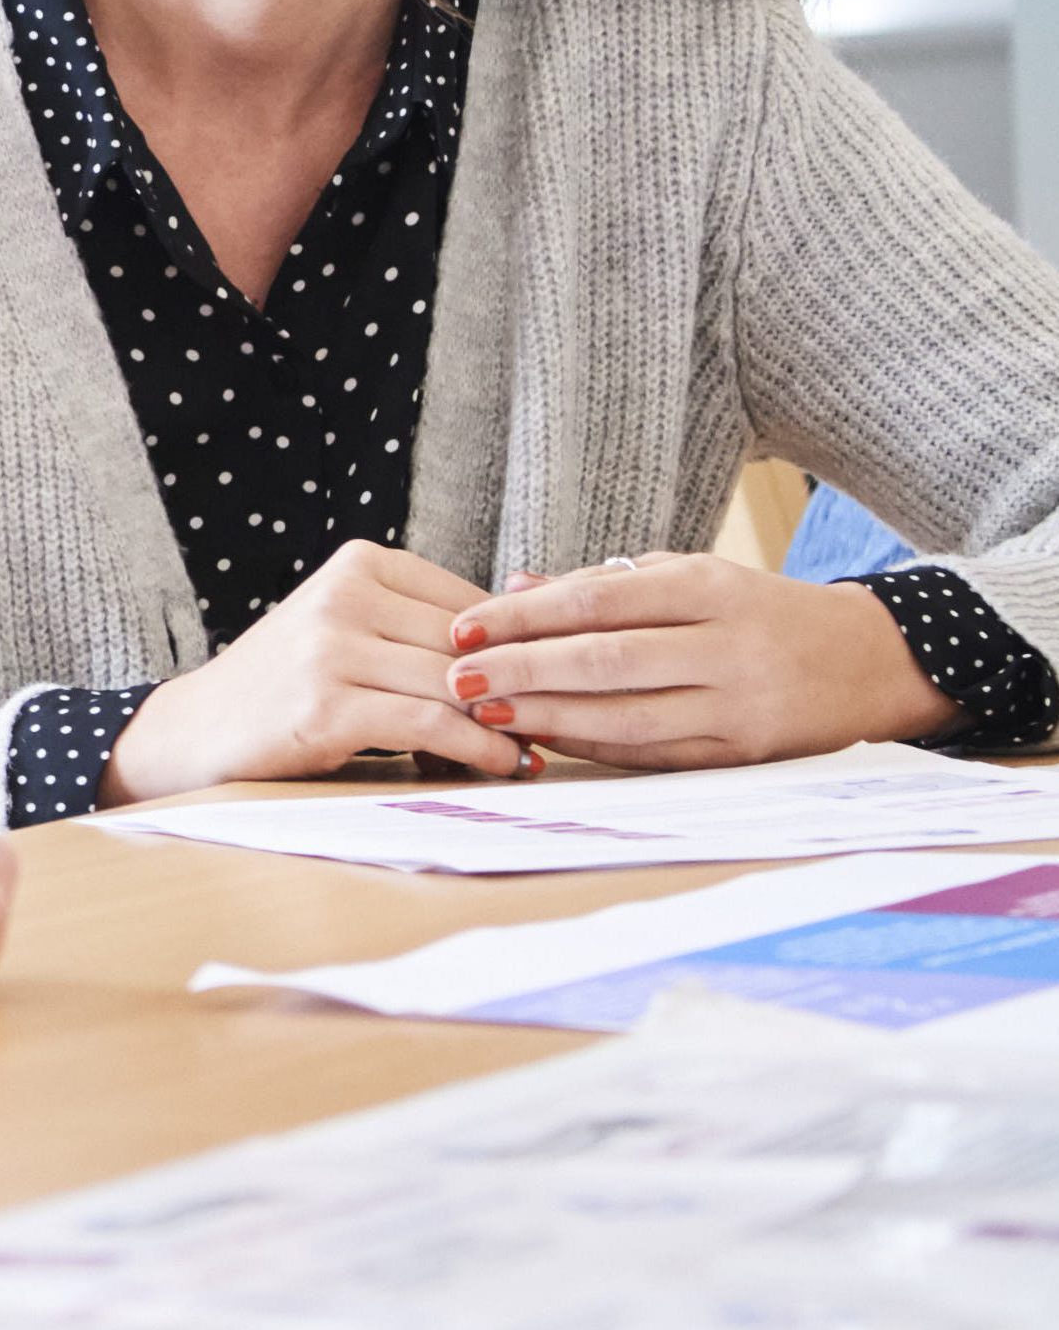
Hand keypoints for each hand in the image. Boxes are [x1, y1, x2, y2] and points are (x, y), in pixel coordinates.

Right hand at [102, 540, 526, 803]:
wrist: (198, 729)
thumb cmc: (290, 685)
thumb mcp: (351, 631)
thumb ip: (421, 629)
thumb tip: (536, 646)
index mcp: (358, 564)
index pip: (475, 603)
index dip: (526, 647)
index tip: (563, 682)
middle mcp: (344, 595)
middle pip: (472, 644)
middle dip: (525, 688)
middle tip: (566, 725)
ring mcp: (330, 649)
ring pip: (457, 684)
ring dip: (511, 723)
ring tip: (539, 749)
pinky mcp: (326, 706)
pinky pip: (430, 724)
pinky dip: (479, 748)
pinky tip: (502, 765)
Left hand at [444, 553, 954, 768]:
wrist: (870, 661)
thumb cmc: (758, 610)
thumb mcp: (693, 575)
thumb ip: (606, 583)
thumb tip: (516, 583)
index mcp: (708, 588)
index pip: (598, 601)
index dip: (525, 616)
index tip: (465, 627)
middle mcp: (726, 646)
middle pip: (607, 661)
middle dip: (524, 671)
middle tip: (459, 676)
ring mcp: (740, 705)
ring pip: (628, 717)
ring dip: (550, 719)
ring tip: (488, 713)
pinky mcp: (746, 754)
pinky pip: (656, 754)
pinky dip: (596, 748)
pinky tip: (548, 741)